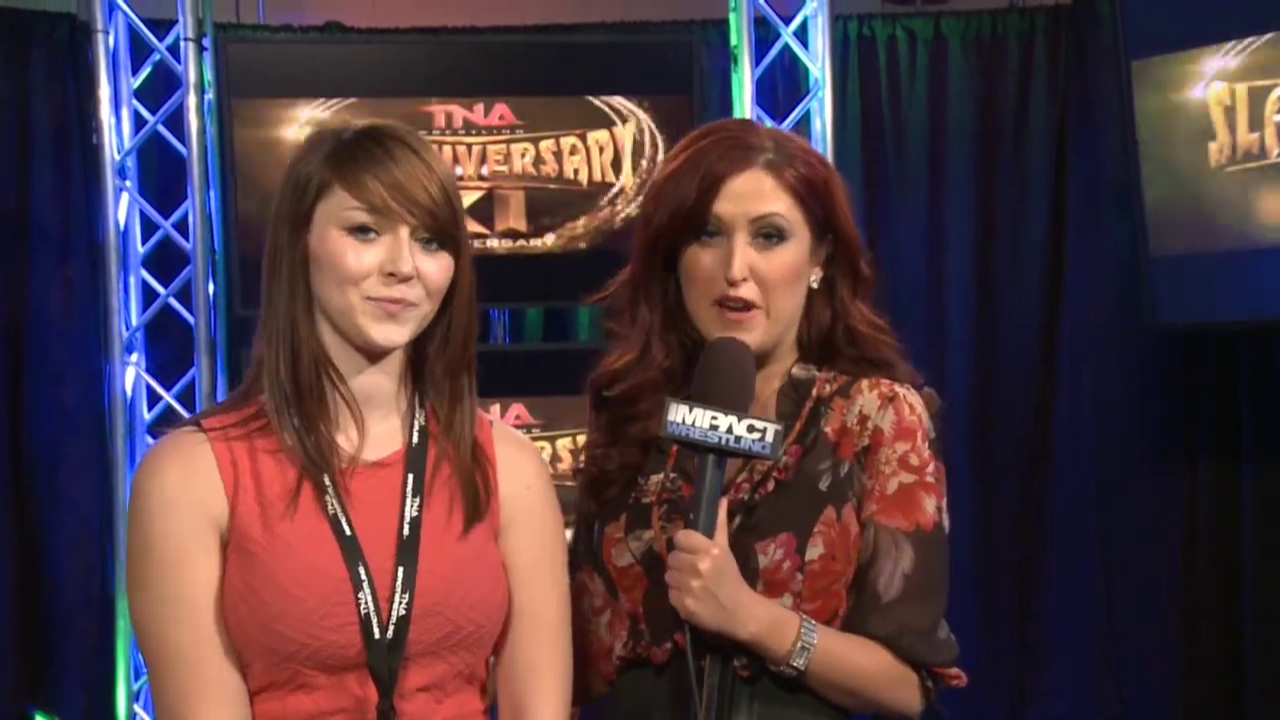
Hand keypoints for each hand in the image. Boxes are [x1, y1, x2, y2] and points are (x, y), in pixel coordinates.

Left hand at [665, 498, 758, 641]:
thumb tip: (721, 498)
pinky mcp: (682, 604)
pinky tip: (690, 596)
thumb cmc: (732, 578)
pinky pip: (669, 593)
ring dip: (678, 578)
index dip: (684, 544)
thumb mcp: (726, 550)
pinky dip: (678, 595)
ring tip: (691, 583)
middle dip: (681, 562)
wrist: (739, 612)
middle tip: (693, 569)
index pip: (679, 537)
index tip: (691, 551)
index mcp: (709, 550)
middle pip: (672, 557)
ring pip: (668, 575)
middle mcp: (697, 566)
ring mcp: (688, 586)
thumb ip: (720, 524)